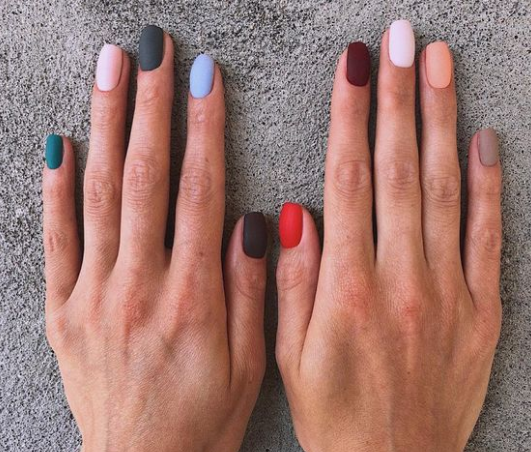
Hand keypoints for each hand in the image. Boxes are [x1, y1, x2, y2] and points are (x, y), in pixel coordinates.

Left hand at [42, 27, 267, 451]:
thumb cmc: (202, 419)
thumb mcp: (250, 363)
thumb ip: (251, 288)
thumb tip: (254, 222)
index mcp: (192, 297)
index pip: (198, 192)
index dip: (204, 130)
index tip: (206, 81)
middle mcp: (139, 287)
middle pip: (143, 178)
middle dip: (150, 106)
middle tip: (152, 52)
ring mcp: (94, 296)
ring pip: (98, 195)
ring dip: (105, 126)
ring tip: (109, 72)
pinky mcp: (65, 312)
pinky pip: (57, 241)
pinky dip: (57, 190)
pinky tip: (61, 146)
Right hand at [276, 21, 501, 451]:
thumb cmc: (335, 413)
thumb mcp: (288, 354)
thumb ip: (291, 280)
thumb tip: (295, 215)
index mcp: (347, 290)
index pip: (349, 181)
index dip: (350, 118)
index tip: (353, 69)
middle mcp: (401, 280)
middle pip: (400, 170)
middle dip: (397, 98)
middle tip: (398, 42)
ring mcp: (449, 292)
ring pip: (446, 188)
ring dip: (440, 120)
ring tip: (436, 65)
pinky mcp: (482, 310)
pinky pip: (488, 234)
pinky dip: (489, 183)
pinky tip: (484, 139)